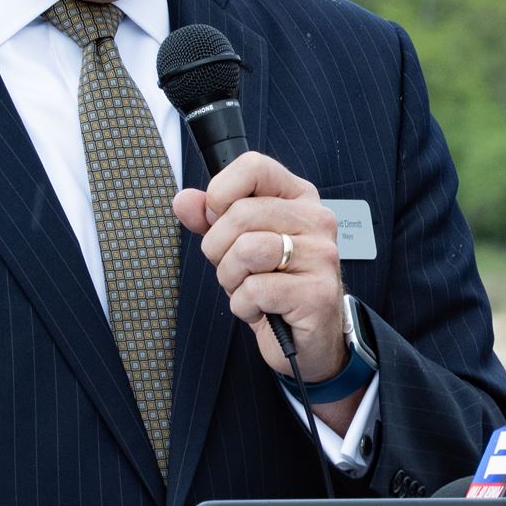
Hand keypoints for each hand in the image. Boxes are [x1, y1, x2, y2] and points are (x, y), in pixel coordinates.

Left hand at [173, 151, 348, 385]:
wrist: (309, 338)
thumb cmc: (275, 285)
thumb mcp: (238, 245)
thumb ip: (211, 219)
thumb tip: (183, 201)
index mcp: (299, 198)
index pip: (254, 166)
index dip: (221, 192)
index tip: (218, 219)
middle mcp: (317, 219)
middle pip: (241, 214)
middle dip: (218, 249)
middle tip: (234, 269)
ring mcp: (321, 255)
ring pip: (246, 250)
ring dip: (231, 278)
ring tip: (247, 288)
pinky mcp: (317, 292)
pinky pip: (256, 289)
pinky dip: (244, 306)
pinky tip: (261, 309)